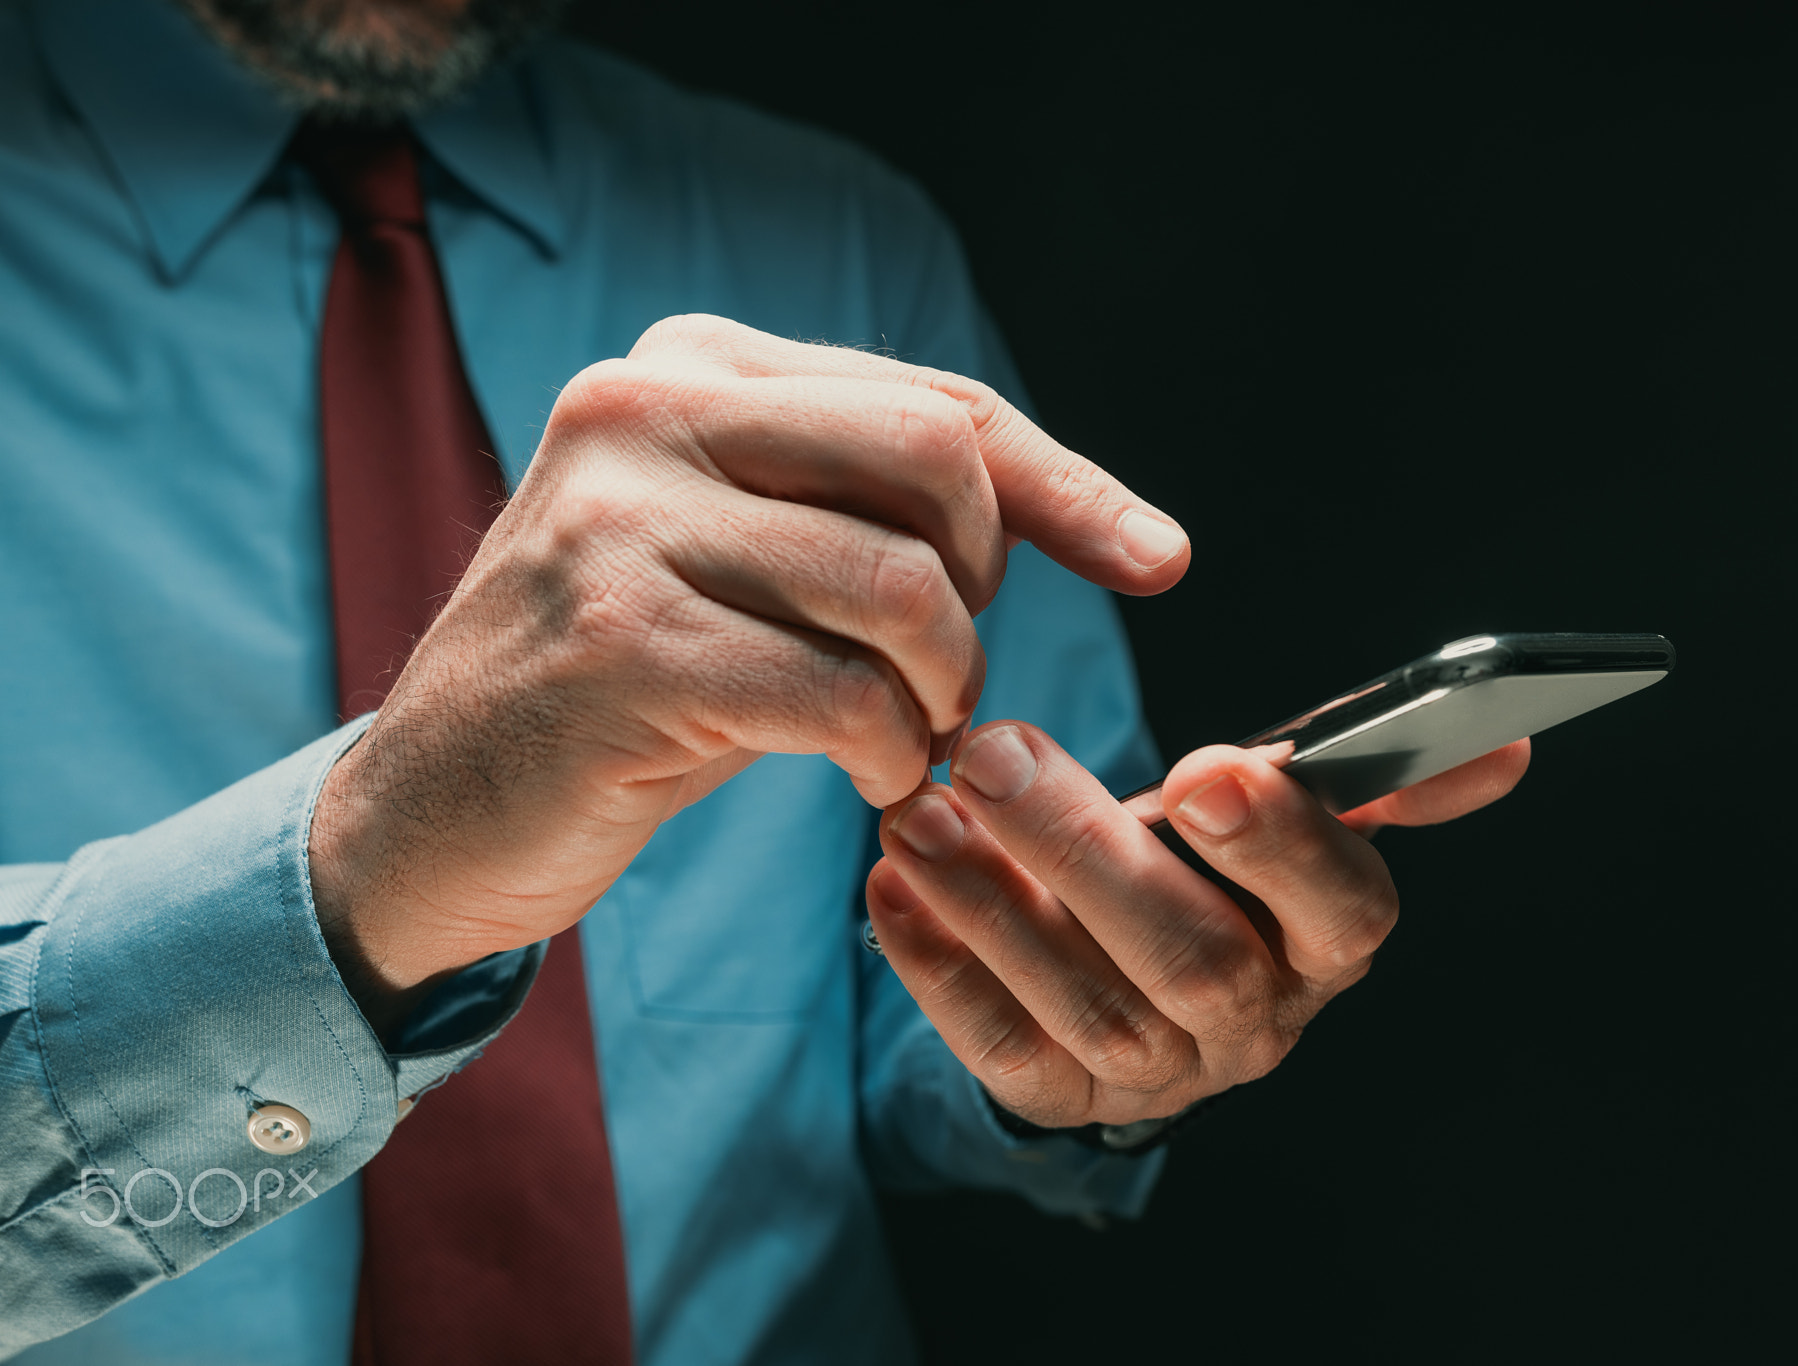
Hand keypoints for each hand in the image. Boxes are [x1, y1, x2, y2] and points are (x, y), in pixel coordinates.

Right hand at [308, 315, 1188, 1028]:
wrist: (433, 811)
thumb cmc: (628, 686)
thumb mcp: (745, 561)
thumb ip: (870, 508)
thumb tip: (1102, 517)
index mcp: (688, 366)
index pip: (931, 403)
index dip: (1067, 484)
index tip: (1158, 560)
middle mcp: (643, 410)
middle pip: (934, 460)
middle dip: (983, 591)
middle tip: (949, 679)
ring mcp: (618, 522)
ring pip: (899, 585)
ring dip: (940, 691)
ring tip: (905, 737)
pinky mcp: (618, 645)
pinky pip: (840, 693)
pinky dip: (888, 753)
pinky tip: (866, 778)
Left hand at [865, 723, 1528, 1127]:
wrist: (1124, 965)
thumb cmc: (1211, 866)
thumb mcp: (1286, 814)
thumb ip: (1373, 777)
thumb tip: (1508, 745)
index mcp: (1330, 939)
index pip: (1341, 909)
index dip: (1281, 846)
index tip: (1204, 769)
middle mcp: (1259, 1019)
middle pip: (1192, 956)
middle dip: (1090, 853)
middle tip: (995, 752)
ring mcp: (1162, 1074)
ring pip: (1087, 1005)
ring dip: (995, 904)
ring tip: (918, 809)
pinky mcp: (1066, 1100)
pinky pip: (1003, 1049)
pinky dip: (941, 968)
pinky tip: (891, 887)